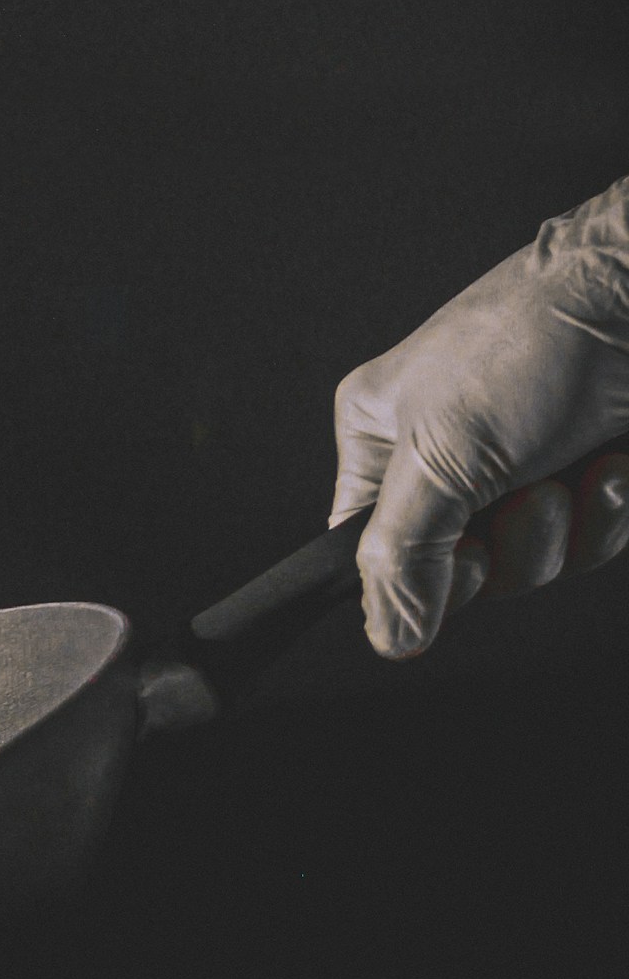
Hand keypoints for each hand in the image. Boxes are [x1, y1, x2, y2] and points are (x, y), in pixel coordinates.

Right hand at [332, 181, 628, 657]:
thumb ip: (402, 557)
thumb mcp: (440, 458)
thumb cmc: (532, 342)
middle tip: (528, 493)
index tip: (462, 559)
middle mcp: (448, 453)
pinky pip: (592, 537)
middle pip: (465, 569)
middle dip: (516, 544)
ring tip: (577, 465)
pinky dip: (609, 506)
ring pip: (538, 560)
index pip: (374, 551)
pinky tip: (612, 460)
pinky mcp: (584, 467)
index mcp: (384, 439)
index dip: (419, 575)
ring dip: (572, 526)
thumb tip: (390, 636)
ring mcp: (522, 461)